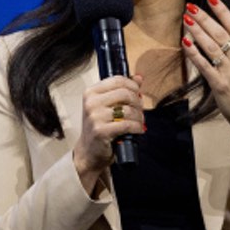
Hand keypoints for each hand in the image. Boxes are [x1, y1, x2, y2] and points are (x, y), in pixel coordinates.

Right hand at [72, 74, 143, 188]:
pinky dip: (137, 127)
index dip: (133, 85)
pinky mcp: (101, 131)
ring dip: (139, 116)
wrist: (88, 152)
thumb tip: (139, 77)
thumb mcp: (107, 105)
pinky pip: (127, 124)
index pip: (118, 80)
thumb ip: (121, 90)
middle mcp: (91, 103)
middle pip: (125, 93)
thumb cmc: (99, 127)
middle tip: (140, 110)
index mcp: (91, 93)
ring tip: (139, 121)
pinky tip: (138, 129)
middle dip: (137, 102)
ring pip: (128, 110)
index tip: (138, 93)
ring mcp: (95, 117)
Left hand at [182, 0, 229, 148]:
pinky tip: (185, 41)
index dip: (223, 11)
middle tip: (191, 6)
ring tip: (186, 19)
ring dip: (197, 32)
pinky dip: (194, 53)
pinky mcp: (219, 85)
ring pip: (210, 47)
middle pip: (220, 34)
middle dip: (205, 18)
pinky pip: (204, 65)